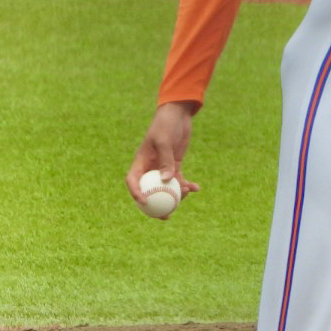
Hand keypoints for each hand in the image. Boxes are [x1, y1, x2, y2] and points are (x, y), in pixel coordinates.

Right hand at [126, 100, 201, 214]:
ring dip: (177, 194)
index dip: (136, 194)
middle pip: (150, 191)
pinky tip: (197, 188)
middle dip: (157, 206)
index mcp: (141, 161)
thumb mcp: (164, 140)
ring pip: (167, 188)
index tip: (145, 203)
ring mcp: (162, 168)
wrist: (177, 115)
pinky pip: (179, 180)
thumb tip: (167, 180)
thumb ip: (166, 160)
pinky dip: (187, 185)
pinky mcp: (174, 166)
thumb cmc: (166, 124)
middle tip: (166, 216)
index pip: (133, 181)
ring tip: (188, 191)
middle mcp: (150, 168)